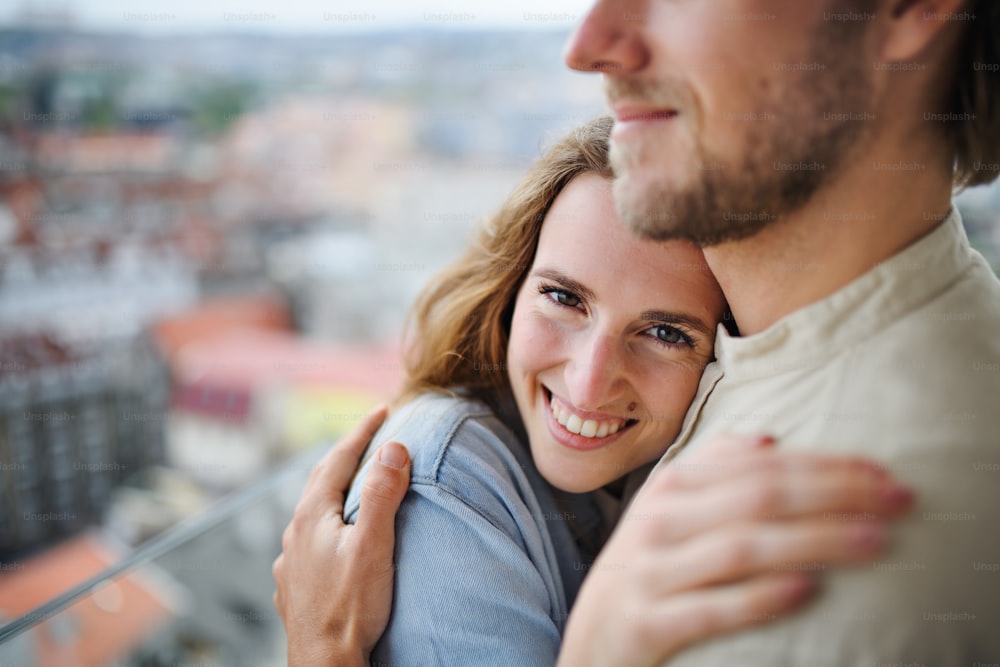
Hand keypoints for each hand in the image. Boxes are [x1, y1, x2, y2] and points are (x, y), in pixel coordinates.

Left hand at [272, 405, 410, 666]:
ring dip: (335, 491)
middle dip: (347, 456)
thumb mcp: (374, 545)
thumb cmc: (351, 608)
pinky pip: (310, 541)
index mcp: (312, 516)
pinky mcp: (295, 586)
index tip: (382, 410)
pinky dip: (328, 525)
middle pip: (321, 481)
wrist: (326, 664)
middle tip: (370, 437)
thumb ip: (383, 494)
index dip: (362, 432)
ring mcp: (291, 562)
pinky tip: (334, 538)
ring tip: (355, 485)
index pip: (338, 459)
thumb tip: (393, 448)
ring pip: (313, 513)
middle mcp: (295, 534)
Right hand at [557, 434, 914, 666]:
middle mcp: (660, 521)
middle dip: (835, 494)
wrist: (592, 640)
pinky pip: (712, 608)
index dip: (823, 464)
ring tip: (874, 541)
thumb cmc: (646, 569)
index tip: (881, 473)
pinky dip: (760, 598)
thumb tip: (769, 440)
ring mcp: (651, 572)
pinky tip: (807, 590)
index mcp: (671, 487)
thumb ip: (711, 470)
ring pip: (743, 547)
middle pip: (759, 497)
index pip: (758, 465)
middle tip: (898, 500)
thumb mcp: (667, 511)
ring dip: (815, 541)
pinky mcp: (649, 622)